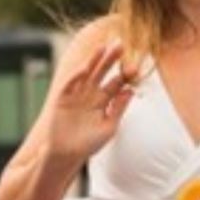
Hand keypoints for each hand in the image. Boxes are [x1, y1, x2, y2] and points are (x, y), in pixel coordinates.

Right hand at [44, 41, 136, 163]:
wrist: (65, 154)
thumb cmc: (88, 144)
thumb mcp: (108, 127)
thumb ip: (119, 109)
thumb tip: (131, 91)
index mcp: (104, 101)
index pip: (117, 83)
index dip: (126, 74)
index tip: (136, 66)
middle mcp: (91, 93)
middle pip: (103, 72)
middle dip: (111, 60)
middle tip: (121, 45)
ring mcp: (77, 93)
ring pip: (88, 73)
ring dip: (94, 60)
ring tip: (103, 47)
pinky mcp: (63, 97)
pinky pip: (71, 83)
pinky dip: (77, 75)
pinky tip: (86, 67)